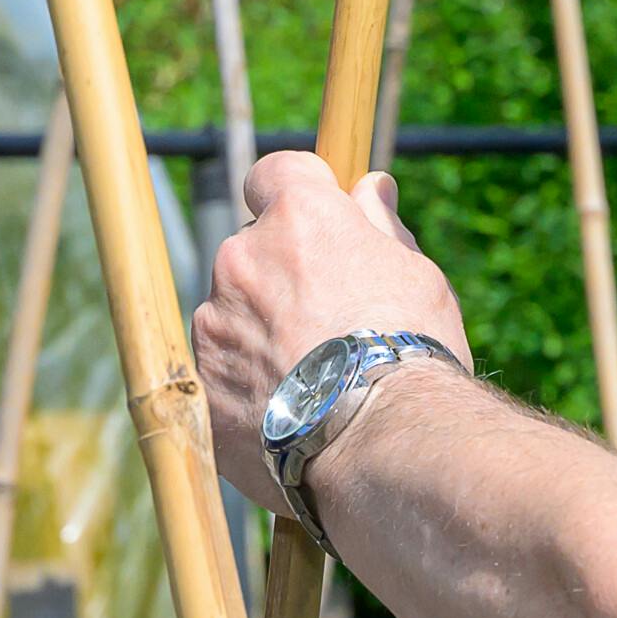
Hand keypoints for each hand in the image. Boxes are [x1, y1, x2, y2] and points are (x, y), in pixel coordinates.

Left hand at [193, 151, 475, 516]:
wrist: (381, 444)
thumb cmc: (411, 351)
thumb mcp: (415, 275)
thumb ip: (379, 227)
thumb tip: (370, 186)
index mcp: (297, 218)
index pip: (275, 172)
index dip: (296, 193)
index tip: (318, 221)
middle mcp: (241, 258)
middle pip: (252, 251)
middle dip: (280, 275)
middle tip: (328, 321)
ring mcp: (213, 323)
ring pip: (231, 314)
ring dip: (259, 333)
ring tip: (313, 381)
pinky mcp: (201, 383)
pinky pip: (220, 373)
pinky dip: (246, 387)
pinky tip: (292, 414)